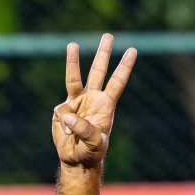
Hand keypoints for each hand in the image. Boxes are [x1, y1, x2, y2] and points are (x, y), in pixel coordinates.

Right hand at [53, 34, 136, 169]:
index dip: (124, 67)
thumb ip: (83, 128)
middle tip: (108, 35)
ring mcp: (76, 102)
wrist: (77, 159)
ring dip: (73, 62)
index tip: (133, 50)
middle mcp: (92, 98)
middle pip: (98, 72)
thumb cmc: (91, 151)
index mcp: (106, 104)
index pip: (117, 82)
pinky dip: (64, 124)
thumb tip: (67, 114)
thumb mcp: (93, 143)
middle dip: (103, 54)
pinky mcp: (62, 110)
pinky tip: (67, 135)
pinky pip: (61, 112)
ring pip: (74, 79)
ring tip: (72, 44)